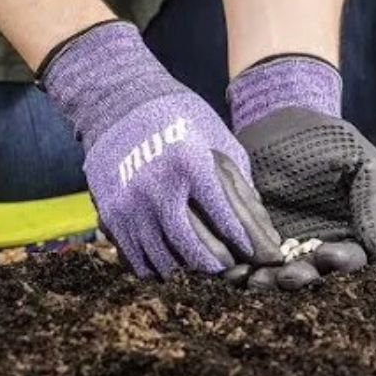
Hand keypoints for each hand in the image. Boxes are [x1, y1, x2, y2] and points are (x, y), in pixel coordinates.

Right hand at [41, 21, 281, 276]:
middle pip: (198, 249)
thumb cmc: (180, 120)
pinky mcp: (112, 216)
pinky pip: (138, 260)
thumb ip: (240, 186)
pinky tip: (175, 262)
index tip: (262, 256)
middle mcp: (160, 189)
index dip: (249, 245)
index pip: (228, 220)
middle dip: (223, 266)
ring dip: (191, 271)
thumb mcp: (218, 142)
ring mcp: (132, 206)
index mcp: (193, 165)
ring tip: (206, 267)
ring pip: (168, 262)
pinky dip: (160, 268)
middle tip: (235, 269)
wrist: (119, 104)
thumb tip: (262, 233)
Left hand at [228, 56, 375, 288]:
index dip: (342, 263)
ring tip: (257, 280)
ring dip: (269, 283)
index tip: (328, 254)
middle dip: (301, 279)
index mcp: (349, 234)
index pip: (352, 260)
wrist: (275, 119)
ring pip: (277, 276)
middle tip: (287, 276)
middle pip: (313, 276)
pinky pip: (246, 263)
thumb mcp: (361, 162)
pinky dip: (241, 272)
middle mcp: (316, 247)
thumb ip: (374, 202)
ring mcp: (281, 248)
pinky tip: (235, 271)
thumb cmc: (327, 140)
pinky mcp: (249, 241)